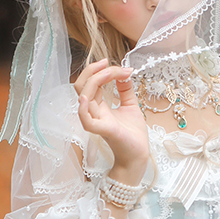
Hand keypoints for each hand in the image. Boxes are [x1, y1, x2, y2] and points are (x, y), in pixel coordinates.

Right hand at [74, 59, 148, 182]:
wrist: (138, 155)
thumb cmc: (133, 134)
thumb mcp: (130, 106)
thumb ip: (125, 90)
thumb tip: (125, 73)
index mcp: (99, 106)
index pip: (90, 83)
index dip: (99, 70)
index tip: (119, 66)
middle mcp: (94, 112)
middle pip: (81, 86)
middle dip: (93, 70)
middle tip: (108, 63)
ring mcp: (97, 121)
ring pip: (84, 97)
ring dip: (95, 80)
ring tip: (112, 73)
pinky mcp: (104, 131)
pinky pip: (86, 121)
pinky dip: (83, 109)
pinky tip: (86, 99)